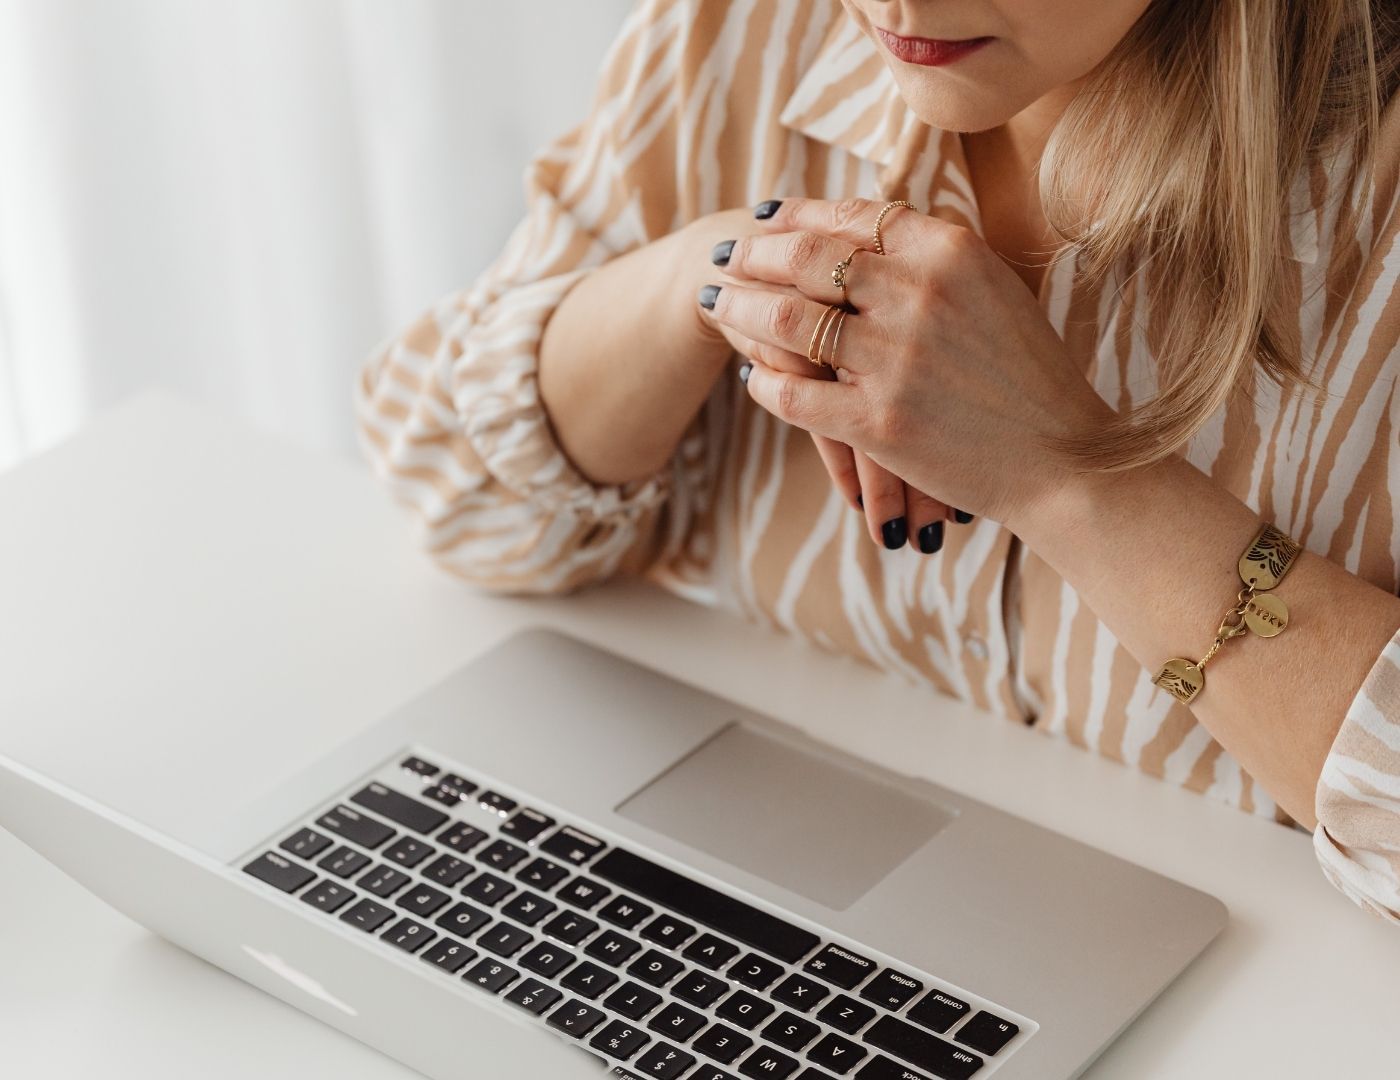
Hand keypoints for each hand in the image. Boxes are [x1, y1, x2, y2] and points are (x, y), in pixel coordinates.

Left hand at [697, 196, 1113, 533]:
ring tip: (719, 306)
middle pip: (806, 258)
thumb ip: (933, 259)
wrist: (1063, 459)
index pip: (851, 216)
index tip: (766, 217)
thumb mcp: (994, 292)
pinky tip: (755, 380)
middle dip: (755, 253)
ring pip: (787, 320)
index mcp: (950, 252)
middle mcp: (917, 294)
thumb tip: (867, 230)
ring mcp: (894, 359)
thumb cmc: (1030, 377)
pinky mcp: (877, 421)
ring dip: (741, 311)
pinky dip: (765, 384)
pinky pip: (793, 394)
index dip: (798, 215)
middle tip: (726, 255)